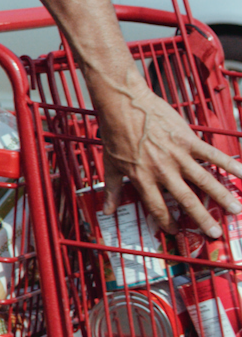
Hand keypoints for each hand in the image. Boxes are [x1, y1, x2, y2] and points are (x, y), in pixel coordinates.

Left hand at [92, 68, 241, 237]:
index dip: (167, 222)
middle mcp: (162, 170)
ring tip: (235, 209)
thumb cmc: (115, 132)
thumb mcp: (110, 164)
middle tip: (215, 233)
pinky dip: (229, 164)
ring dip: (221, 196)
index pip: (157, 207)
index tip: (176, 231)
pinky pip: (212, 154)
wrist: (123, 103)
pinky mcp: (187, 139)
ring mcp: (177, 155)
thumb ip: (112, 189)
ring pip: (204, 180)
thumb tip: (107, 210)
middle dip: (202, 218)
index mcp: (142, 178)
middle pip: (186, 199)